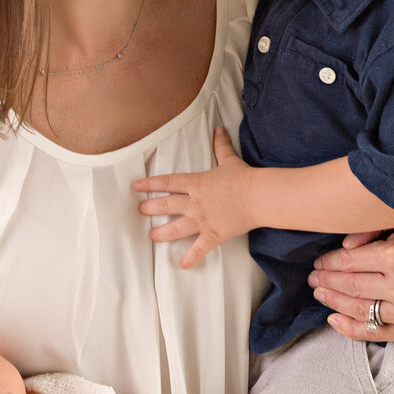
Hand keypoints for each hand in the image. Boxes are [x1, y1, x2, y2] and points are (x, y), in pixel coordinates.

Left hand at [132, 126, 254, 268]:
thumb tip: (218, 128)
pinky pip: (199, 249)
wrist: (258, 196)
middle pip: (166, 205)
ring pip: (176, 228)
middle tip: (140, 210)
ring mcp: (202, 220)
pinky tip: (182, 265)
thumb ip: (221, 145)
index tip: (136, 187)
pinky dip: (191, 258)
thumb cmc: (243, 177)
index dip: (150, 184)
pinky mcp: (213, 235)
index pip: (167, 183)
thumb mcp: (229, 159)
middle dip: (150, 208)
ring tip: (151, 236)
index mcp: (196, 184)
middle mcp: (194, 203)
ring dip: (162, 233)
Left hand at [312, 219, 393, 342]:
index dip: (328, 263)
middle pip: (349, 287)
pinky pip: (376, 333)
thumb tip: (345, 245)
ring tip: (321, 294)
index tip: (318, 262)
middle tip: (313, 278)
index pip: (348, 262)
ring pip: (358, 310)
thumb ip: (376, 229)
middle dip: (326, 282)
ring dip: (334, 303)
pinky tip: (335, 319)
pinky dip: (351, 328)